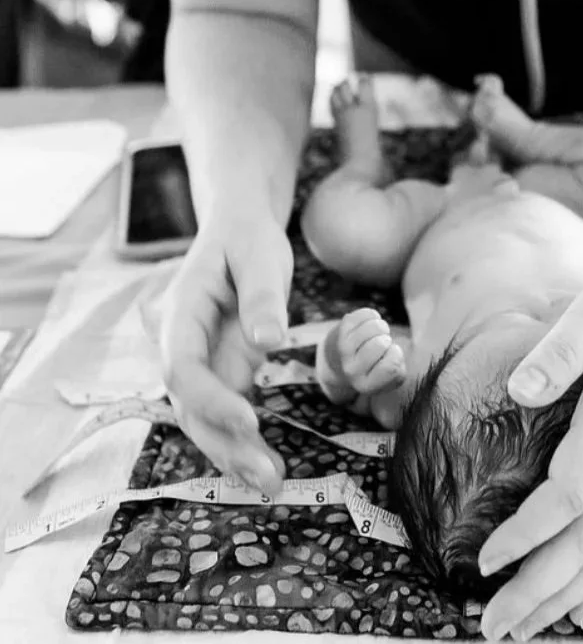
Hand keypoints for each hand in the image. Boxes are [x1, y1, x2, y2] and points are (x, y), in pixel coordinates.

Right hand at [158, 212, 292, 492]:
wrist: (238, 228)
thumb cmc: (247, 236)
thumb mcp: (260, 255)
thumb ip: (262, 296)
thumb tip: (268, 343)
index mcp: (181, 313)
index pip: (182, 369)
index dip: (210, 399)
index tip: (249, 420)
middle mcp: (182, 346)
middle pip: (190, 406)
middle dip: (224, 445)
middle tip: (267, 477)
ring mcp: (201, 362)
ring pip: (205, 418)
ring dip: (234, 454)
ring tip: (272, 483)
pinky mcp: (221, 371)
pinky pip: (225, 412)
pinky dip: (243, 442)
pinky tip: (266, 467)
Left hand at [330, 308, 406, 394]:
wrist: (342, 360)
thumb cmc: (375, 366)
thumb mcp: (390, 377)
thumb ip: (397, 370)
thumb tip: (390, 352)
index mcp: (366, 385)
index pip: (391, 367)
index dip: (396, 356)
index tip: (389, 356)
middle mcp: (351, 370)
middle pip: (381, 343)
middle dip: (387, 340)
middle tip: (381, 345)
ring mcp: (344, 349)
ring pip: (374, 327)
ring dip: (381, 327)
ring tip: (376, 334)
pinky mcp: (340, 329)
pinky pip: (367, 314)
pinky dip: (373, 316)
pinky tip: (368, 325)